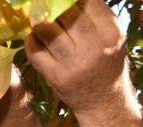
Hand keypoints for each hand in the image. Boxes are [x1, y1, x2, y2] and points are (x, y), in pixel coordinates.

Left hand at [25, 0, 132, 117]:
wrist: (104, 101)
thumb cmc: (105, 61)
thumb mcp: (110, 35)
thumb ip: (94, 13)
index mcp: (111, 32)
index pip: (85, 1)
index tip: (63, 1)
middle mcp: (94, 47)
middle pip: (64, 12)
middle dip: (52, 7)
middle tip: (44, 5)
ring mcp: (74, 63)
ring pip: (46, 29)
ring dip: (38, 21)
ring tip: (38, 19)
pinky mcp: (56, 76)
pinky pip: (35, 50)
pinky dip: (31, 40)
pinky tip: (35, 38)